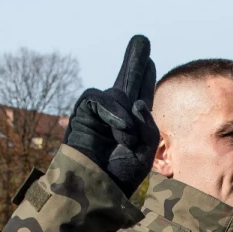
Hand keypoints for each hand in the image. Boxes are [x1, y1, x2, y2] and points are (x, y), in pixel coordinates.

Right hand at [63, 35, 158, 195]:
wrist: (93, 191)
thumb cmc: (118, 177)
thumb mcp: (145, 152)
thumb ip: (147, 125)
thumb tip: (135, 101)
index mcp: (133, 125)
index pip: (140, 95)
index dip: (145, 77)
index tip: (150, 61)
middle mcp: (116, 115)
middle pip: (126, 81)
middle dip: (134, 61)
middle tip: (141, 40)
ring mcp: (99, 114)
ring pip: (116, 93)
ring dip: (125, 116)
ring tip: (127, 140)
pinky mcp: (82, 114)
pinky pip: (98, 98)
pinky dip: (113, 112)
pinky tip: (121, 130)